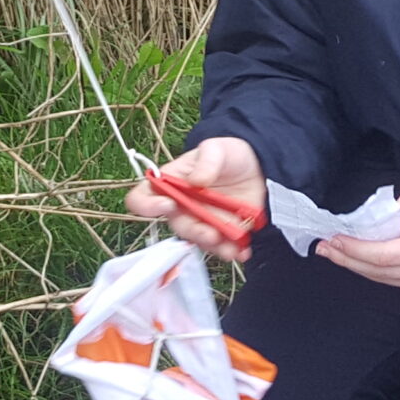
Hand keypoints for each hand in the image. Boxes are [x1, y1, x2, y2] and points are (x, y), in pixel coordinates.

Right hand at [123, 137, 265, 262]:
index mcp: (170, 184)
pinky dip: (231, 251)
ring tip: (230, 247)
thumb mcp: (216, 148)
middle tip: (211, 233)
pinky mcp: (222, 232)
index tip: (168, 204)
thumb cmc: (228, 154)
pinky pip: (221, 247)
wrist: (257, 166)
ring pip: (200, 241)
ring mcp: (202, 222)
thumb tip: (195, 181)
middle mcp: (181, 207)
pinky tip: (242, 251)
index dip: (147, 205)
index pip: (142, 198)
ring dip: (213, 246)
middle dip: (194, 232)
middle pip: (177, 225)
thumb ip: (206, 161)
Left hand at [317, 184, 399, 294]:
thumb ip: (386, 216)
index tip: (334, 239)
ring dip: (355, 264)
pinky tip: (355, 258)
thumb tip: (356, 228)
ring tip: (333, 251)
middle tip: (324, 246)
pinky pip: (391, 280)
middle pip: (379, 271)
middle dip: (348, 258)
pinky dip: (372, 269)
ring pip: (382, 278)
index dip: (354, 249)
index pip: (383, 256)